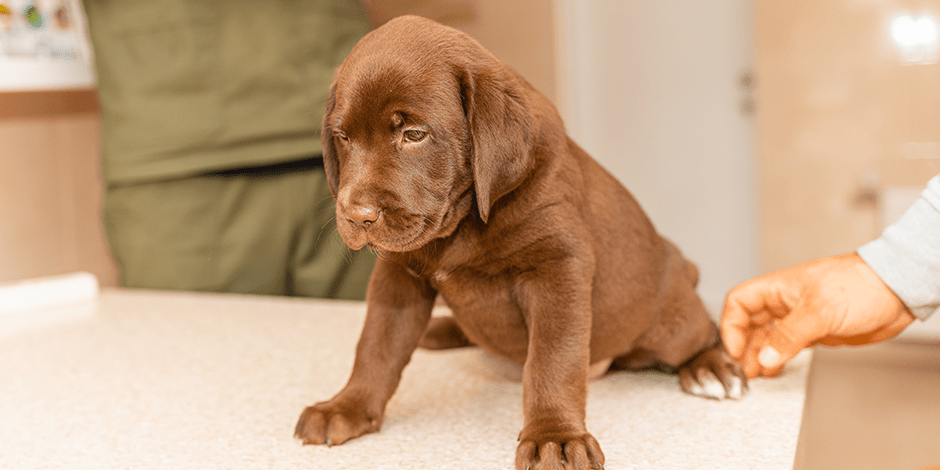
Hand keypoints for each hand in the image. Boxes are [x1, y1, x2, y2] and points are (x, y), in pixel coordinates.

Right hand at [721, 253, 915, 377]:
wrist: (896, 292)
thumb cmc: (860, 286)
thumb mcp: (819, 311)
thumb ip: (789, 336)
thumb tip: (766, 358)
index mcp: (779, 288)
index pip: (740, 302)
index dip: (732, 326)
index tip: (736, 350)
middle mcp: (784, 302)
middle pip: (749, 323)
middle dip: (743, 346)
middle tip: (742, 370)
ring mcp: (799, 318)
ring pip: (767, 337)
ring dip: (759, 356)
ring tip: (755, 376)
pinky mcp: (815, 332)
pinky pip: (787, 346)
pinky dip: (777, 359)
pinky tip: (773, 370)